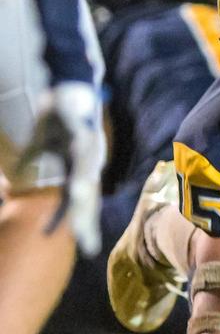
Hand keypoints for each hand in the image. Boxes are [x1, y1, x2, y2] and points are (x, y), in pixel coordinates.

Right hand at [27, 81, 105, 255]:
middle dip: (87, 220)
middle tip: (88, 245)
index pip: (81, 201)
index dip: (83, 223)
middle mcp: (87, 159)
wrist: (69, 86)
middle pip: (87, 194)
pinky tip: (79, 178)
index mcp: (78, 166)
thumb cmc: (58, 117)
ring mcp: (86, 145)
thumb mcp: (41, 142)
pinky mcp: (81, 128)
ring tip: (81, 218)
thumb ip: (32, 160)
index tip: (88, 247)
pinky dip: (80, 161)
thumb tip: (18, 177)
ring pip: (85, 174)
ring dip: (83, 195)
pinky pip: (81, 147)